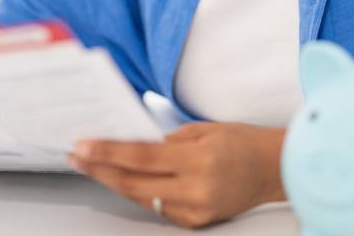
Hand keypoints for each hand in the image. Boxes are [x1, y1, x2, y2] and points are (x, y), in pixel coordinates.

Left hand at [67, 122, 286, 228]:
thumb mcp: (203, 130)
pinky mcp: (196, 222)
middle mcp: (195, 190)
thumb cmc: (243, 142)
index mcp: (198, 161)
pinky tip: (126, 179)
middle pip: (133, 184)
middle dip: (100, 169)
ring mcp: (195, 211)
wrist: (276, 169)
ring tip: (93, 166)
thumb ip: (166, 141)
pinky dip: (141, 192)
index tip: (82, 146)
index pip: (140, 157)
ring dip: (115, 182)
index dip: (107, 152)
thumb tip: (130, 146)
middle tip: (77, 156)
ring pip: (142, 198)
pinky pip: (159, 208)